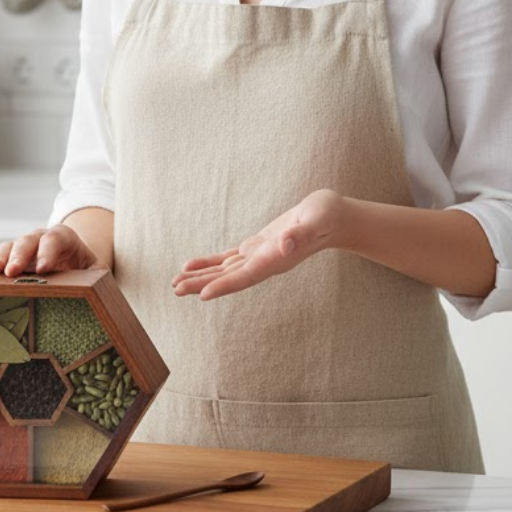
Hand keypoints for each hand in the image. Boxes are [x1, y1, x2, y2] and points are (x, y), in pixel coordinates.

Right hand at [0, 225, 99, 276]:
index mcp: (65, 238)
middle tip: (12, 273)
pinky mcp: (10, 259)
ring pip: (10, 246)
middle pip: (29, 239)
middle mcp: (41, 238)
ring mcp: (24, 248)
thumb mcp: (97, 274)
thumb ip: (98, 280)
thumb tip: (97, 295)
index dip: (49, 251)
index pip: (56, 238)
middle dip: (20, 255)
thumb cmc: (87, 272)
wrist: (75, 265)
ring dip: (1, 257)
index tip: (43, 270)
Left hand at [171, 190, 339, 300]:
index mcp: (276, 259)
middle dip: (202, 284)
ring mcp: (260, 256)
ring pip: (225, 270)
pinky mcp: (257, 247)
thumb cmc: (328, 216)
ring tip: (175, 283)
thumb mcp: (316, 219)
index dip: (224, 285)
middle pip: (229, 278)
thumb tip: (285, 246)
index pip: (246, 276)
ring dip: (200, 277)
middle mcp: (265, 263)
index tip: (202, 295)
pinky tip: (191, 265)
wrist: (336, 218)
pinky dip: (210, 263)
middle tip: (175, 289)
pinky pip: (228, 259)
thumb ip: (301, 235)